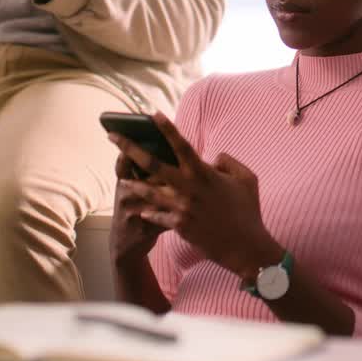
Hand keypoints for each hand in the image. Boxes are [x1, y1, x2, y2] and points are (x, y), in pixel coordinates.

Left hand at [110, 112, 281, 279]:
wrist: (244, 245)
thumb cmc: (248, 210)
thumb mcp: (246, 178)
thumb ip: (228, 162)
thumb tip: (212, 158)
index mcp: (204, 173)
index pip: (181, 145)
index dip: (167, 129)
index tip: (153, 115)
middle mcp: (188, 187)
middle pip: (153, 164)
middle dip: (130, 149)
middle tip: (113, 137)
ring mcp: (181, 207)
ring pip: (148, 191)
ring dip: (133, 184)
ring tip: (121, 180)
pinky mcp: (178, 225)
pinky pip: (158, 216)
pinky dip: (149, 213)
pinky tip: (140, 211)